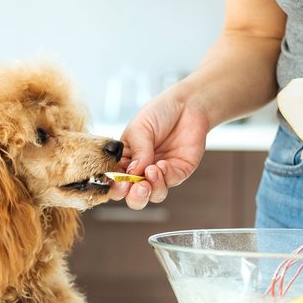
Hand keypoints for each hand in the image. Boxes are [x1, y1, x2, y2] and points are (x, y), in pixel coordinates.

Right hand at [108, 92, 209, 209]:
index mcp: (126, 161)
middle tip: (137, 186)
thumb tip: (133, 174)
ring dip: (152, 188)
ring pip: (155, 195)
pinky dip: (165, 176)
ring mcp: (161, 173)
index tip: (119, 183)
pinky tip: (163, 164)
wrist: (186, 105)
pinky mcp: (179, 172)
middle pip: (135, 197)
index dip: (116, 187)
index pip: (116, 181)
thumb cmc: (158, 113)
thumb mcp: (140, 129)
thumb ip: (137, 152)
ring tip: (151, 171)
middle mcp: (142, 171)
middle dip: (135, 197)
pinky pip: (171, 182)